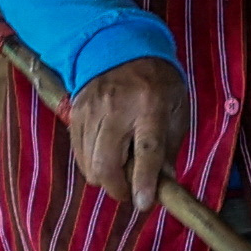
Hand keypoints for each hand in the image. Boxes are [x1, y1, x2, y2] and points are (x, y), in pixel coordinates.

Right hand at [59, 57, 185, 212]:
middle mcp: (117, 108)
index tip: (143, 204)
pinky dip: (91, 164)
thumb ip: (169, 148)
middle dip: (117, 188)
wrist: (121, 45)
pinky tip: (105, 156)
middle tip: (130, 192)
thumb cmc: (157, 83)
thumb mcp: (176, 110)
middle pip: (106, 162)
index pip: (147, 150)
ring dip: (104, 177)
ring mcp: (91, 110)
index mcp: (151, 106)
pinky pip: (78, 152)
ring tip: (120, 171)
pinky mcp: (74, 113)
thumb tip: (163, 184)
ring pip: (89, 162)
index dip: (144, 181)